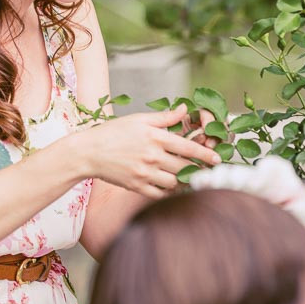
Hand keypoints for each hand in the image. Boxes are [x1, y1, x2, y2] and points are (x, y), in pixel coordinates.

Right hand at [78, 104, 221, 198]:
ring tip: (187, 178)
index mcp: (155, 138)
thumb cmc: (112, 133)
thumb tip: (184, 110)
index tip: (216, 158)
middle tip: (205, 170)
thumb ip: (164, 118)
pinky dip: (168, 191)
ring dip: (183, 181)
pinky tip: (169, 186)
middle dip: (198, 169)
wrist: (88, 152)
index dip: (205, 154)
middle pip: (185, 167)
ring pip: (175, 182)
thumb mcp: (138, 120)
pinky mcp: (136, 186)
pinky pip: (160, 194)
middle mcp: (152, 156)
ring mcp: (144, 173)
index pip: (188, 147)